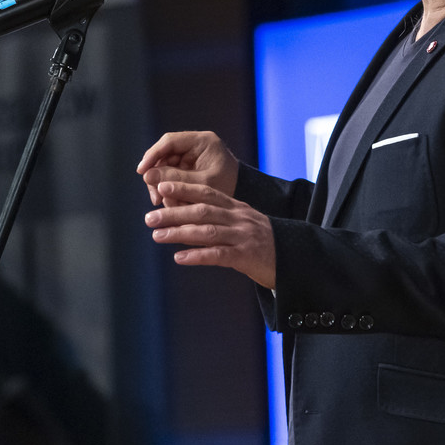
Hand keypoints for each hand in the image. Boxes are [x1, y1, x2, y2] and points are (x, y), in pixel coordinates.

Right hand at [136, 130, 239, 206]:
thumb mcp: (203, 183)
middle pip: (164, 156)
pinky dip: (168, 189)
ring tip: (163, 203)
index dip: (153, 155)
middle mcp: (194, 145)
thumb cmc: (229, 186)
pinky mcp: (188, 168)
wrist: (244, 194)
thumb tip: (147, 176)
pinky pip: (170, 176)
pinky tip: (169, 202)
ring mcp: (190, 157)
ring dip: (161, 186)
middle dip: (157, 177)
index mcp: (203, 141)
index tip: (142, 171)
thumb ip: (176, 179)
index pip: (170, 141)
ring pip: (164, 168)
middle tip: (156, 198)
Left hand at [145, 181, 275, 288]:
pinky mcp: (246, 257)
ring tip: (157, 236)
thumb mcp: (244, 224)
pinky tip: (179, 258)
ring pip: (206, 231)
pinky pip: (218, 255)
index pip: (207, 192)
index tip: (162, 185)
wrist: (294, 260)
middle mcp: (239, 219)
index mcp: (237, 208)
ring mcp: (243, 237)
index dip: (184, 188)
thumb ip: (221, 218)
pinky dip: (196, 256)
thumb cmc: (264, 243)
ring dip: (179, 233)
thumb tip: (187, 219)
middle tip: (150, 217)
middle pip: (202, 210)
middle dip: (174, 212)